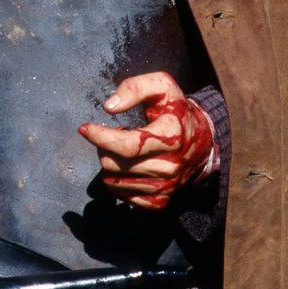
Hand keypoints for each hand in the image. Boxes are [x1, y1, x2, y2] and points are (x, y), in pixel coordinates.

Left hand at [78, 71, 214, 210]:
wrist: (203, 141)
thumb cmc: (175, 110)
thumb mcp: (161, 86)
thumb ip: (135, 88)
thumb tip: (109, 107)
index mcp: (171, 136)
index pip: (127, 145)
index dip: (100, 137)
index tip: (84, 128)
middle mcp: (170, 166)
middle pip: (115, 164)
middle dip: (104, 146)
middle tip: (116, 133)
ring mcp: (166, 187)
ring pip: (114, 182)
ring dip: (110, 163)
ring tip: (125, 148)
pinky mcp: (160, 202)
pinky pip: (123, 196)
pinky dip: (118, 181)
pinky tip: (128, 166)